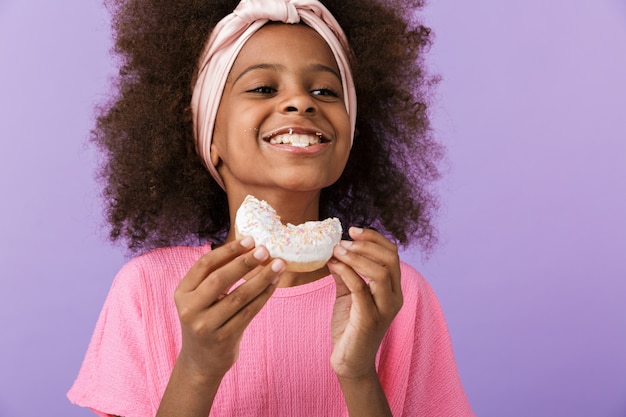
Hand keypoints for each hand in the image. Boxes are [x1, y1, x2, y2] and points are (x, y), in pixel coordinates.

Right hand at [173, 237, 284, 382]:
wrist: (201, 361)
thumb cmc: (206, 319)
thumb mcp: (200, 298)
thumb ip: (215, 275)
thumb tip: (247, 246)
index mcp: (182, 293)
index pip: (204, 265)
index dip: (227, 251)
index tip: (249, 239)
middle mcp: (190, 309)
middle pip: (220, 279)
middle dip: (244, 262)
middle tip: (265, 250)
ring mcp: (206, 325)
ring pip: (239, 296)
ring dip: (261, 278)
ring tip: (278, 265)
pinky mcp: (224, 338)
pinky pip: (249, 312)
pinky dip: (264, 295)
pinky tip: (274, 283)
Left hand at [327, 227, 402, 379]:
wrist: (349, 362)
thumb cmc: (350, 328)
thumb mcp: (349, 295)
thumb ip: (346, 274)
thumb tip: (335, 250)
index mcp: (393, 289)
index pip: (392, 254)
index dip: (374, 238)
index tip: (353, 230)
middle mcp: (394, 297)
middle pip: (390, 259)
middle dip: (366, 244)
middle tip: (343, 240)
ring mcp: (384, 309)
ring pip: (380, 272)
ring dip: (356, 257)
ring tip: (337, 250)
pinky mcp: (370, 319)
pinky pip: (361, 288)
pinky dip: (346, 272)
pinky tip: (332, 265)